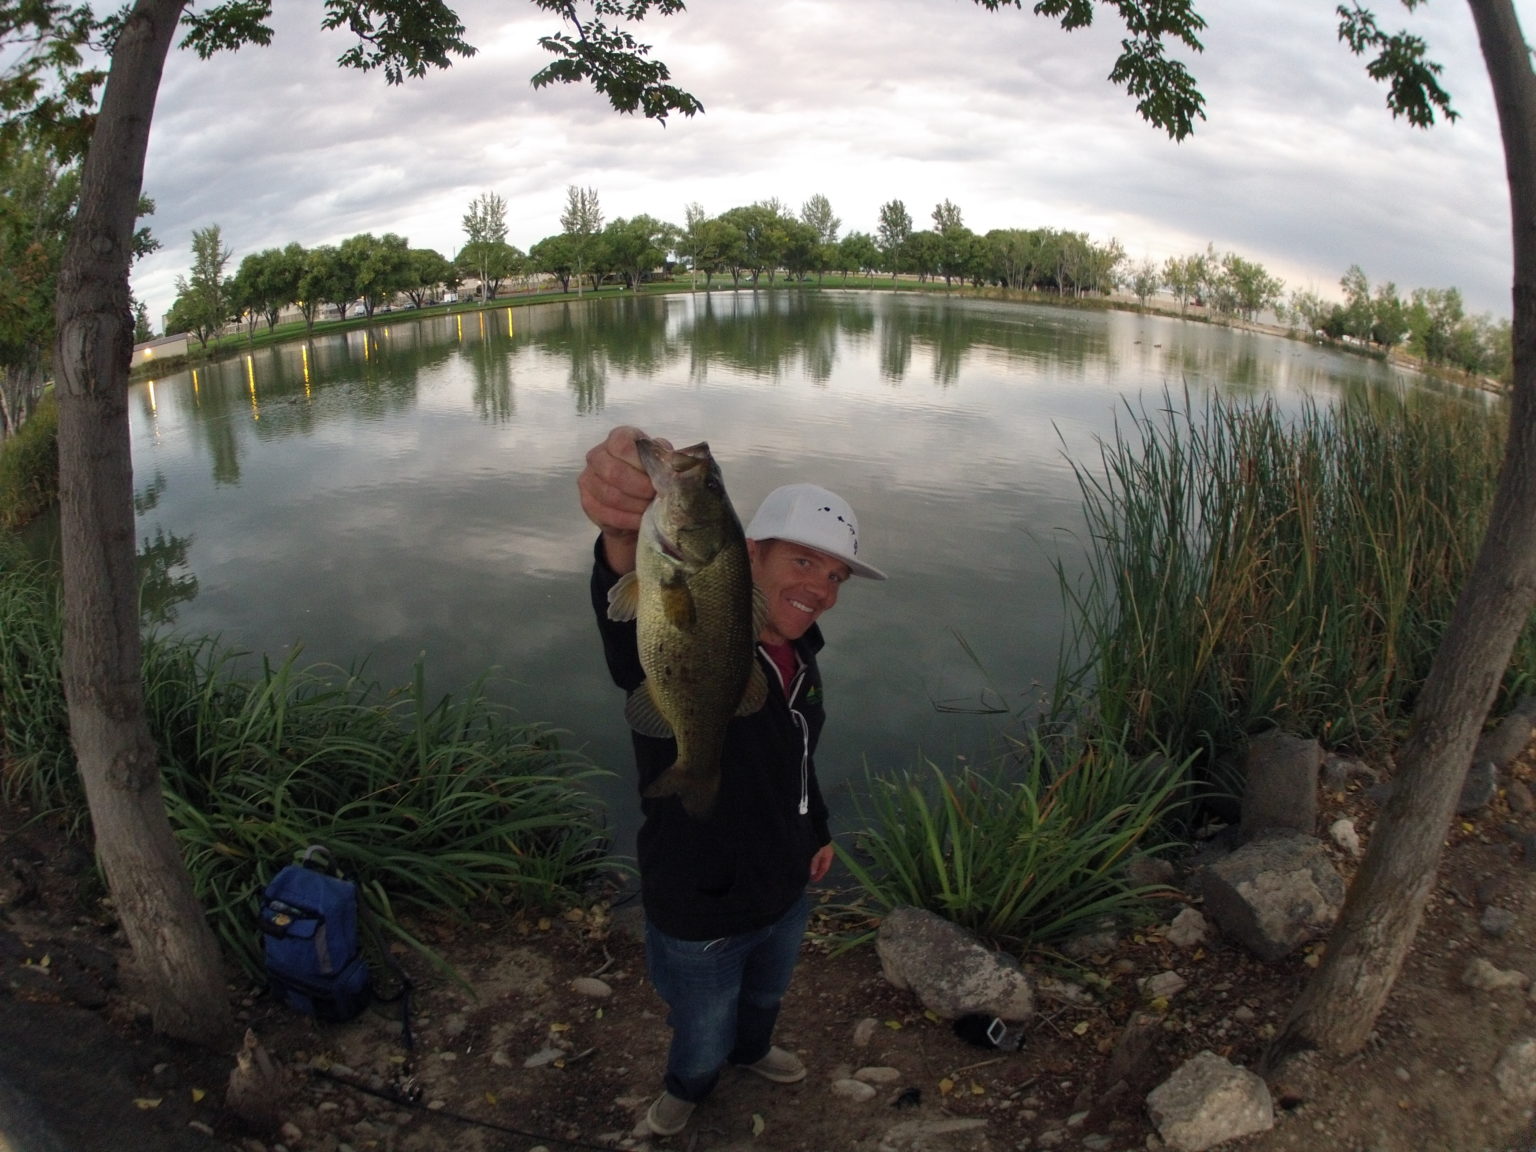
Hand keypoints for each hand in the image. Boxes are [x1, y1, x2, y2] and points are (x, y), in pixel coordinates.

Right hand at [577, 426, 668, 573]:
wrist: (636, 502)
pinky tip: (640, 520)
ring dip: (634, 506)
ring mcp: (588, 478)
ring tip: (651, 510)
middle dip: (639, 488)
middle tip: (656, 497)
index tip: (656, 478)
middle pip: (614, 472)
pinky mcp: (587, 501)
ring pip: (609, 495)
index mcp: (619, 438)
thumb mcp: (664, 464)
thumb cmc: (651, 476)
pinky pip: (605, 513)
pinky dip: (626, 519)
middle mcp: (598, 455)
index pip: (622, 446)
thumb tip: (674, 467)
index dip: (640, 464)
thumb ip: (667, 461)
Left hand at [808, 842, 834, 883]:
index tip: (813, 880)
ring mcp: (821, 847)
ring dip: (812, 864)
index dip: (819, 875)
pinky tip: (805, 860)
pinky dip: (810, 859)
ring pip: (817, 859)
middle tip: (808, 876)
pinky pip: (814, 854)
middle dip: (815, 870)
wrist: (817, 826)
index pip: (825, 868)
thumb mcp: (816, 853)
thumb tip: (812, 873)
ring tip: (806, 869)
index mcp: (828, 855)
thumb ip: (814, 863)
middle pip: (821, 864)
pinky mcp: (816, 843)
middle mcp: (826, 851)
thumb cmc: (817, 840)